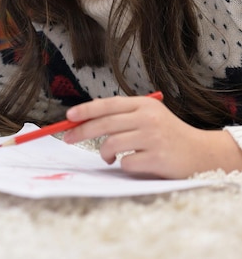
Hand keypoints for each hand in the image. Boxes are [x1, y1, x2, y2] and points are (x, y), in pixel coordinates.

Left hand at [64, 95, 241, 178]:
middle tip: (68, 139)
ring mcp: (153, 138)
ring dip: (104, 153)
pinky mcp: (157, 158)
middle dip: (82, 131)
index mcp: (144, 104)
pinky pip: (126, 163)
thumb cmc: (168, 134)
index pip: (108, 104)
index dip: (86, 110)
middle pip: (105, 123)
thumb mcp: (149, 116)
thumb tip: (87, 115)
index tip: (69, 117)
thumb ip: (123, 115)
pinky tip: (131, 163)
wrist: (200, 153)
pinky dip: (123, 165)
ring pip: (111, 144)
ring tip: (108, 156)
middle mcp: (148, 118)